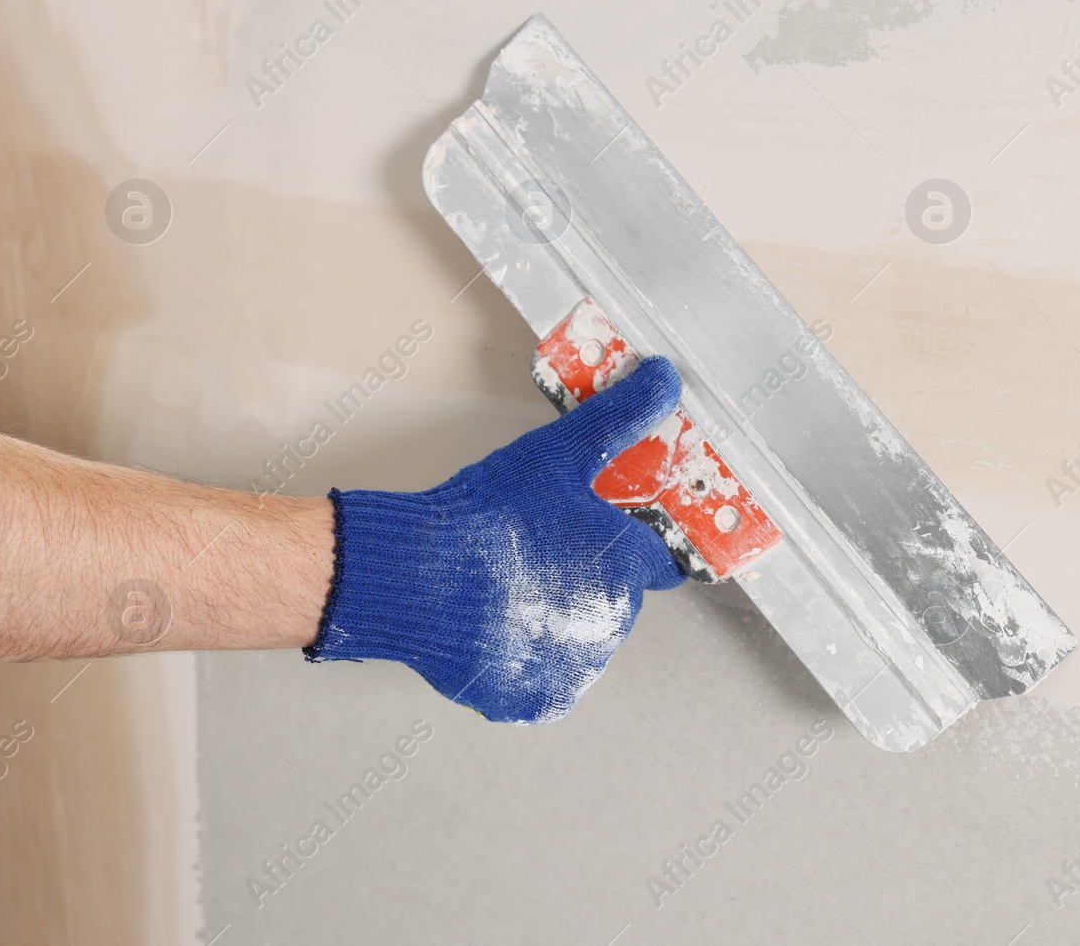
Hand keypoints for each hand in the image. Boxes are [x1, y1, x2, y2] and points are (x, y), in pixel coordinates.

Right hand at [306, 356, 686, 721]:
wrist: (414, 575)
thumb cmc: (485, 517)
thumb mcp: (558, 453)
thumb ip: (619, 418)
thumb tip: (665, 379)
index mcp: (627, 567)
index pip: (659, 560)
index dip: (631, 542)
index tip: (604, 536)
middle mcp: (611, 624)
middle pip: (613, 598)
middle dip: (584, 576)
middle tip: (535, 552)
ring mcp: (574, 667)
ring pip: (579, 637)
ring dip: (555, 618)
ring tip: (507, 587)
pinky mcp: (536, 699)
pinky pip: (543, 678)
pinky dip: (524, 658)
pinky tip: (495, 624)